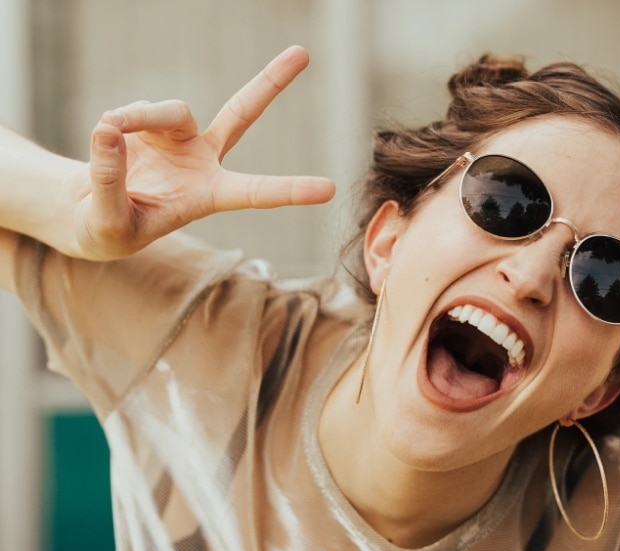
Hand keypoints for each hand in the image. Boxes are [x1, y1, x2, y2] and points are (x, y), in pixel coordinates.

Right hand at [68, 45, 334, 259]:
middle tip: (303, 52)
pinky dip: (119, 120)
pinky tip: (107, 137)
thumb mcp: (108, 223)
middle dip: (270, 82)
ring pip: (171, 110)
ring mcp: (180, 137)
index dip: (291, 190)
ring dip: (139, 118)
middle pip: (241, 114)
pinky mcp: (152, 123)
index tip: (329, 190)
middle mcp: (204, 161)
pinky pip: (137, 110)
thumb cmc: (109, 230)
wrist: (92, 212)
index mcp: (210, 196)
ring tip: (110, 132)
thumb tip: (108, 129)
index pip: (256, 192)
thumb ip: (109, 181)